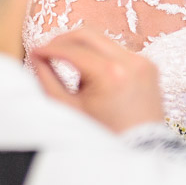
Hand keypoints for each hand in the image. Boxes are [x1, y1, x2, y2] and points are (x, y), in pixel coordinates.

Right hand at [31, 30, 164, 132]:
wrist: (139, 150)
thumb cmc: (104, 136)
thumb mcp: (69, 109)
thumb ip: (48, 79)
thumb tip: (38, 57)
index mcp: (111, 73)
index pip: (72, 50)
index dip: (49, 49)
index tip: (36, 52)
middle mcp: (131, 62)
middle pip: (88, 34)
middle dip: (65, 40)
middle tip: (49, 50)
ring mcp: (143, 62)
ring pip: (104, 41)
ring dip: (84, 50)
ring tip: (76, 74)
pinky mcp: (149, 66)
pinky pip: (119, 52)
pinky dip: (102, 59)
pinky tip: (96, 79)